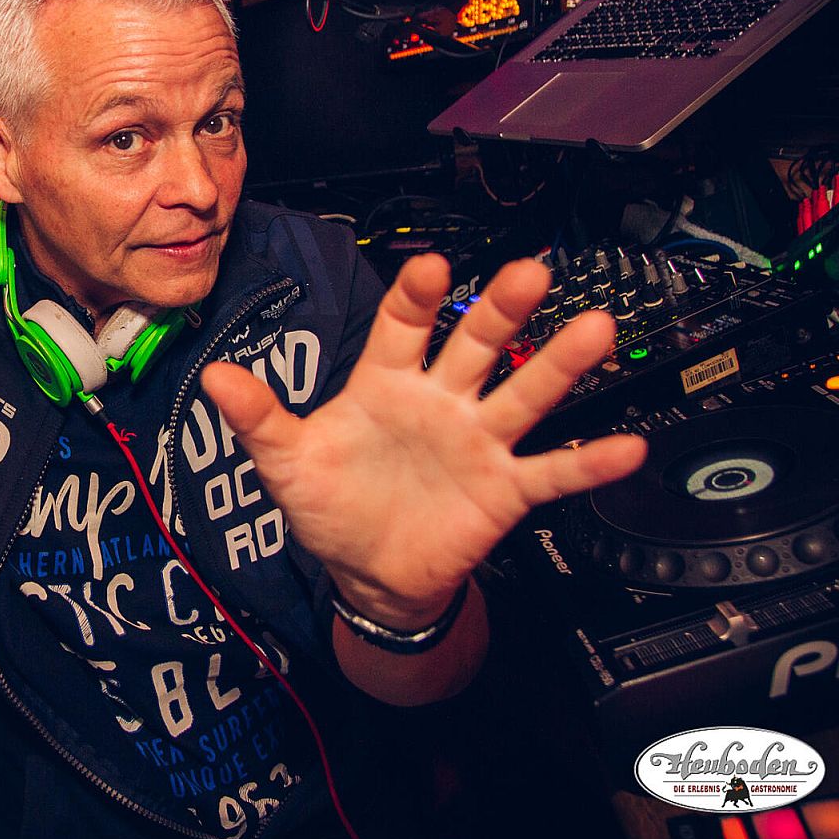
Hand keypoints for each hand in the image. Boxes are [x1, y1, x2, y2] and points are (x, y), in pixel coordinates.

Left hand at [201, 253, 645, 628]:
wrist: (365, 570)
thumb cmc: (329, 503)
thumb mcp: (285, 460)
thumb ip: (259, 417)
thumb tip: (213, 377)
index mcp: (385, 383)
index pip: (403, 327)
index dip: (416, 297)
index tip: (430, 267)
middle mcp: (441, 401)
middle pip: (475, 345)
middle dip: (501, 309)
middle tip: (530, 272)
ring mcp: (477, 442)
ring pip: (523, 394)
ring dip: (559, 364)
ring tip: (596, 328)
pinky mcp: (503, 489)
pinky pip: (550, 472)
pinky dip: (587, 463)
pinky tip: (625, 445)